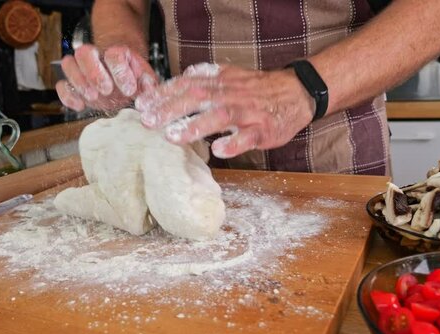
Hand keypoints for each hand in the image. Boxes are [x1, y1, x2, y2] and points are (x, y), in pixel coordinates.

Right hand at [55, 44, 157, 110]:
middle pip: (84, 53)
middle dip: (94, 73)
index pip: (113, 54)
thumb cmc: (132, 80)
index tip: (129, 89)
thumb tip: (148, 88)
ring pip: (68, 64)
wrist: (121, 82)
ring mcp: (81, 70)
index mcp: (116, 54)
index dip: (120, 71)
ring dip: (79, 82)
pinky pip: (61, 85)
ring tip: (93, 97)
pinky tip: (80, 105)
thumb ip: (148, 84)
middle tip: (106, 90)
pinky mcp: (73, 86)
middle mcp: (96, 58)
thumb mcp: (145, 81)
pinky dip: (67, 96)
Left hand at [134, 63, 314, 158]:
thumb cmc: (257, 90)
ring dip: (195, 126)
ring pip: (220, 116)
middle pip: (197, 97)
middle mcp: (231, 93)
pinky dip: (233, 143)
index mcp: (220, 81)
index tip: (142, 103)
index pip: (187, 84)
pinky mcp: (263, 129)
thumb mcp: (229, 77)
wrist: (297, 93)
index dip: (163, 93)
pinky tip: (218, 151)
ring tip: (172, 137)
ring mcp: (248, 112)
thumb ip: (204, 80)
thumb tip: (177, 81)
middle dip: (170, 109)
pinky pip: (248, 137)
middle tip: (148, 121)